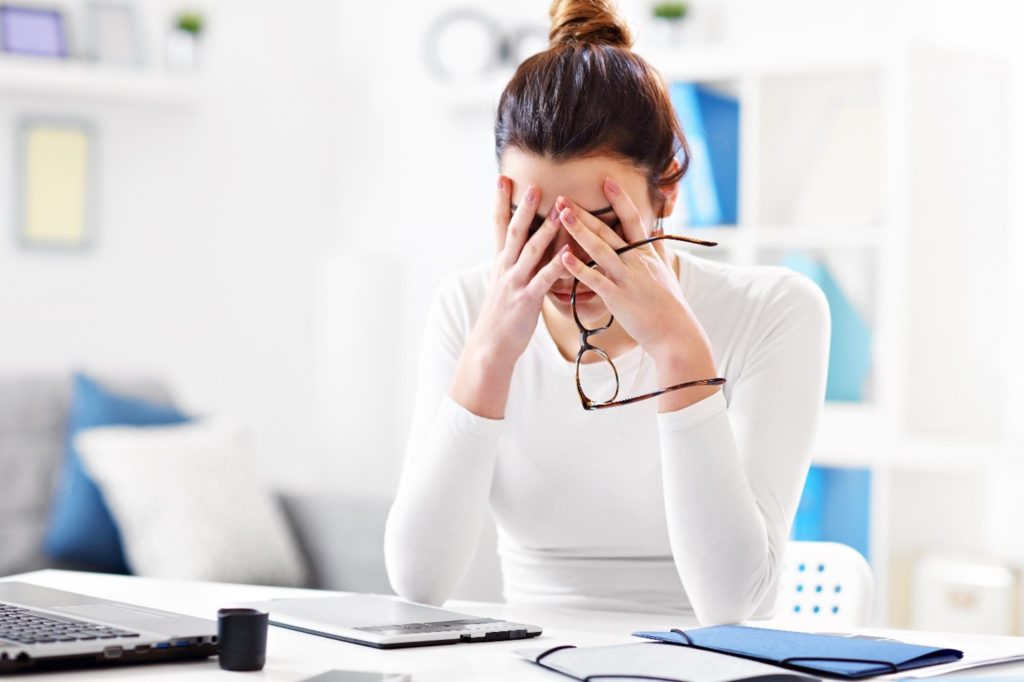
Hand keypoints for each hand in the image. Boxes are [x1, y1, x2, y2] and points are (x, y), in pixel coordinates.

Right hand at [449, 177, 566, 417]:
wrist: (490, 345)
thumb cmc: (500, 316)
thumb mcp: (503, 284)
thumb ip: (514, 264)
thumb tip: (525, 246)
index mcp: (500, 262)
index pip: (499, 226)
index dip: (500, 202)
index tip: (503, 180)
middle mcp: (506, 268)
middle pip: (515, 232)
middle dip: (524, 207)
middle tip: (533, 184)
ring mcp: (516, 283)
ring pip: (532, 251)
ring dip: (546, 229)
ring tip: (558, 211)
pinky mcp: (528, 299)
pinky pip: (545, 279)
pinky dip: (557, 265)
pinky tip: (569, 254)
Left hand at [557, 177, 712, 367]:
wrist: (675, 333)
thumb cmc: (669, 304)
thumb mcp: (666, 271)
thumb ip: (658, 250)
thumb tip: (657, 231)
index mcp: (646, 253)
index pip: (632, 219)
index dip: (619, 199)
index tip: (606, 181)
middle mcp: (636, 260)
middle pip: (608, 230)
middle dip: (585, 212)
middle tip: (563, 197)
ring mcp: (627, 277)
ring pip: (600, 248)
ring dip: (580, 230)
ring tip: (562, 215)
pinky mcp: (617, 297)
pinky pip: (595, 279)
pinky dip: (579, 268)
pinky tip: (563, 257)